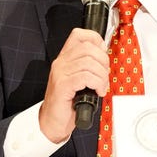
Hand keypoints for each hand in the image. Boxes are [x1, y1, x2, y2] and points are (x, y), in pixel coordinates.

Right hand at [39, 28, 109, 142]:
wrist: (52, 121)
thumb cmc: (67, 102)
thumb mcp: (79, 79)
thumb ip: (88, 66)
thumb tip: (104, 55)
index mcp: (65, 58)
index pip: (79, 35)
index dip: (95, 39)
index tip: (103, 52)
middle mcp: (61, 62)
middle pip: (88, 48)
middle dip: (103, 61)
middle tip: (104, 75)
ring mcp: (60, 73)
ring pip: (89, 63)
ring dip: (102, 76)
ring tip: (101, 86)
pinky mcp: (62, 86)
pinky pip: (85, 77)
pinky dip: (97, 83)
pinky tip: (98, 91)